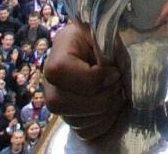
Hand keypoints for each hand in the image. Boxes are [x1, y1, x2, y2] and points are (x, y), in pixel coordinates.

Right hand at [44, 24, 123, 140]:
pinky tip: (112, 108)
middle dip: (99, 99)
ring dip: (105, 112)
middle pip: (60, 102)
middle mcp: (49, 81)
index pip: (60, 71)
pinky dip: (103, 123)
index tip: (114, 72)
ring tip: (118, 95)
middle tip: (118, 87)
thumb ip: (109, 48)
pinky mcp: (69, 117)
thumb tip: (111, 72)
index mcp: (58, 53)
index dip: (93, 77)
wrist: (98, 51)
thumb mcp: (105, 35)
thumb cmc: (102, 41)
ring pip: (73, 120)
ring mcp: (57, 101)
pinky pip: (84, 131)